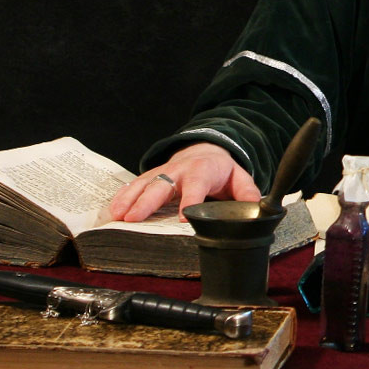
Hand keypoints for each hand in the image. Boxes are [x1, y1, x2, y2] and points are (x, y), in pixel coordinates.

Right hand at [107, 142, 260, 223]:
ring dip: (129, 199)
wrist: (205, 151)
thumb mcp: (239, 178)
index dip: (189, 200)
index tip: (182, 218)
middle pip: (162, 184)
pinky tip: (112, 211)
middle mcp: (179, 170)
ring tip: (117, 216)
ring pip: (143, 184)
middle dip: (147, 201)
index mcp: (203, 170)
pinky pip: (134, 186)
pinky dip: (122, 197)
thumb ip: (247, 194)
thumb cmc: (221, 171)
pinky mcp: (150, 177)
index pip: (196, 185)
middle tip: (133, 218)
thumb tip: (256, 209)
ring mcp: (162, 172)